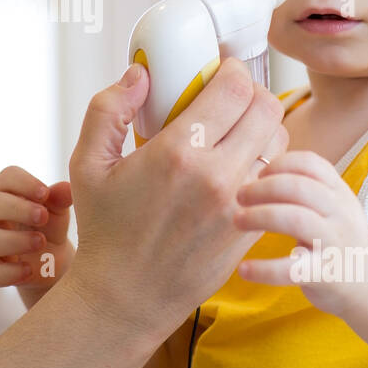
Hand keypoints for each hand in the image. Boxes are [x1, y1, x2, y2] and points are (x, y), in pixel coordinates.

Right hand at [0, 166, 74, 289]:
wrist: (52, 263)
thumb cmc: (50, 226)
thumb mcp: (58, 211)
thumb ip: (60, 198)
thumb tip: (67, 188)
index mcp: (7, 192)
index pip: (6, 177)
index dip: (23, 183)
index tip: (44, 193)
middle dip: (18, 209)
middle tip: (43, 216)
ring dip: (13, 240)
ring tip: (40, 242)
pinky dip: (9, 272)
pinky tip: (30, 270)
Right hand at [64, 58, 288, 332]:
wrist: (125, 298)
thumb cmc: (104, 231)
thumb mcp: (87, 164)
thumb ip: (109, 110)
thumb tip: (140, 73)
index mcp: (178, 153)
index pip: (235, 89)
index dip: (233, 70)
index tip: (221, 70)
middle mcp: (216, 177)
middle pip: (268, 108)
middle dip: (253, 91)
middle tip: (232, 95)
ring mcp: (239, 205)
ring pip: (279, 142)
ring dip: (263, 127)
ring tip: (236, 130)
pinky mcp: (250, 228)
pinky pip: (276, 179)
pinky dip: (264, 162)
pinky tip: (237, 164)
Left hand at [233, 150, 367, 317]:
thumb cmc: (339, 241)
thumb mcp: (334, 208)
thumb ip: (307, 189)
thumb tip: (258, 167)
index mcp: (340, 193)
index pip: (311, 163)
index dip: (279, 163)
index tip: (258, 173)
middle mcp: (341, 214)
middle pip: (298, 187)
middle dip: (262, 187)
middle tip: (239, 196)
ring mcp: (334, 244)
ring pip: (295, 219)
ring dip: (259, 216)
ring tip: (238, 221)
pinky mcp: (326, 276)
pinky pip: (291, 269)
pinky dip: (264, 269)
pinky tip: (244, 269)